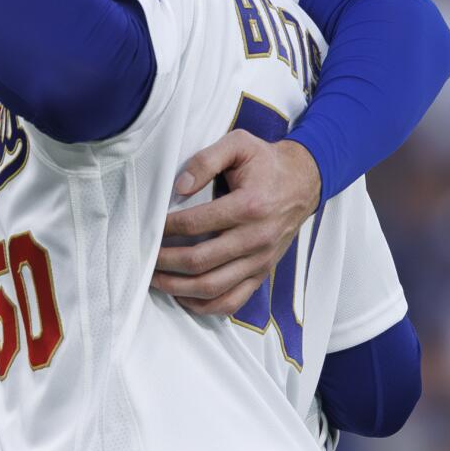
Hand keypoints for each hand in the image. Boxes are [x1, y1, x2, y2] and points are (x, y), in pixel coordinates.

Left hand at [154, 133, 320, 316]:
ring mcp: (260, 260)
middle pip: (200, 261)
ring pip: (213, 288)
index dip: (166, 228)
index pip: (195, 223)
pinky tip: (183, 296)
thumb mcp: (238, 144)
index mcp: (249, 205)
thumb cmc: (266, 163)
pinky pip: (232, 302)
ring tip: (156, 279)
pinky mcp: (262, 273)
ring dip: (178, 288)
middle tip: (144, 258)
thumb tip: (179, 187)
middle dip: (165, 262)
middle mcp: (257, 237)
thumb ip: (206, 160)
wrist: (305, 181)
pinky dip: (204, 306)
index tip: (150, 228)